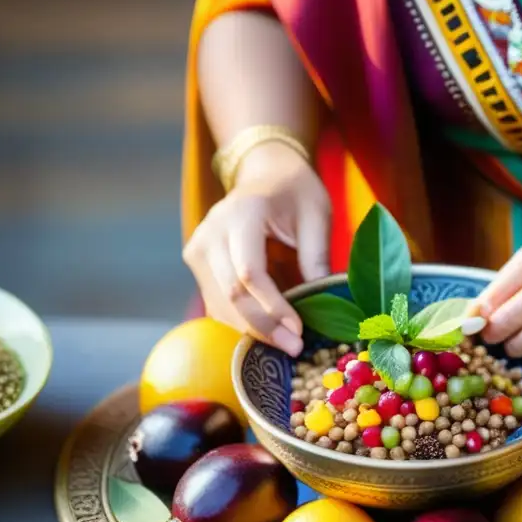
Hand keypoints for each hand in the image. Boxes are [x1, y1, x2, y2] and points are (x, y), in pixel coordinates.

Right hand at [182, 143, 330, 356]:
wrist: (264, 173)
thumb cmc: (295, 191)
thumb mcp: (316, 214)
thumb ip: (317, 257)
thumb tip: (324, 306)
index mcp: (242, 213)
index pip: (250, 273)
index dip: (273, 306)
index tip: (298, 329)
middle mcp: (211, 231)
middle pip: (231, 294)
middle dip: (263, 327)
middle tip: (293, 348)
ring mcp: (198, 248)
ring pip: (219, 304)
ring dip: (251, 331)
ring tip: (284, 346)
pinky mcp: (198, 263)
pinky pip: (217, 302)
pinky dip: (241, 322)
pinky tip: (267, 334)